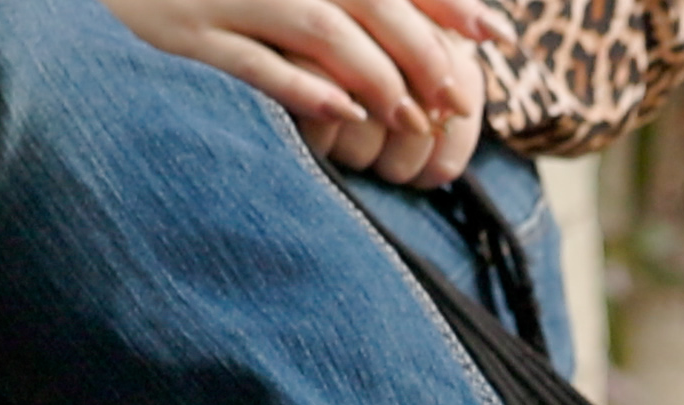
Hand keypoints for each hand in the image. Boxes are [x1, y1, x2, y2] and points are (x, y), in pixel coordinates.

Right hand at [99, 0, 509, 184]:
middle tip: (457, 97)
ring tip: (410, 114)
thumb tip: (438, 28)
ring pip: (318, 28)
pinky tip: (344, 109)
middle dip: (420, 49)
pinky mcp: (186, 32)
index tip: (496, 36)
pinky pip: (252, 62)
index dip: (447, 1)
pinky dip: (302, 86)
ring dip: (373, 72)